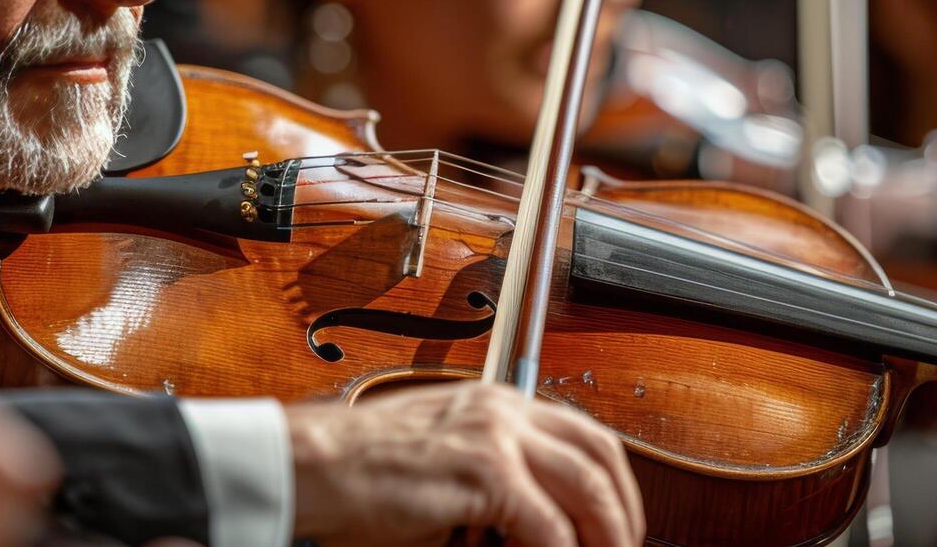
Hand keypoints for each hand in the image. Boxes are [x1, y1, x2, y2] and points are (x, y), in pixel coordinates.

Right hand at [286, 380, 644, 546]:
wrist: (312, 464)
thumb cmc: (360, 471)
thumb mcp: (444, 465)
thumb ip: (494, 485)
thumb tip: (534, 529)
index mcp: (496, 404)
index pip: (581, 435)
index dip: (612, 483)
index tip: (616, 523)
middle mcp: (504, 409)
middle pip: (600, 453)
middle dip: (624, 509)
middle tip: (623, 546)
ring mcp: (497, 435)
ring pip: (589, 487)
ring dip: (607, 534)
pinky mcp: (484, 470)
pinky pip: (549, 526)